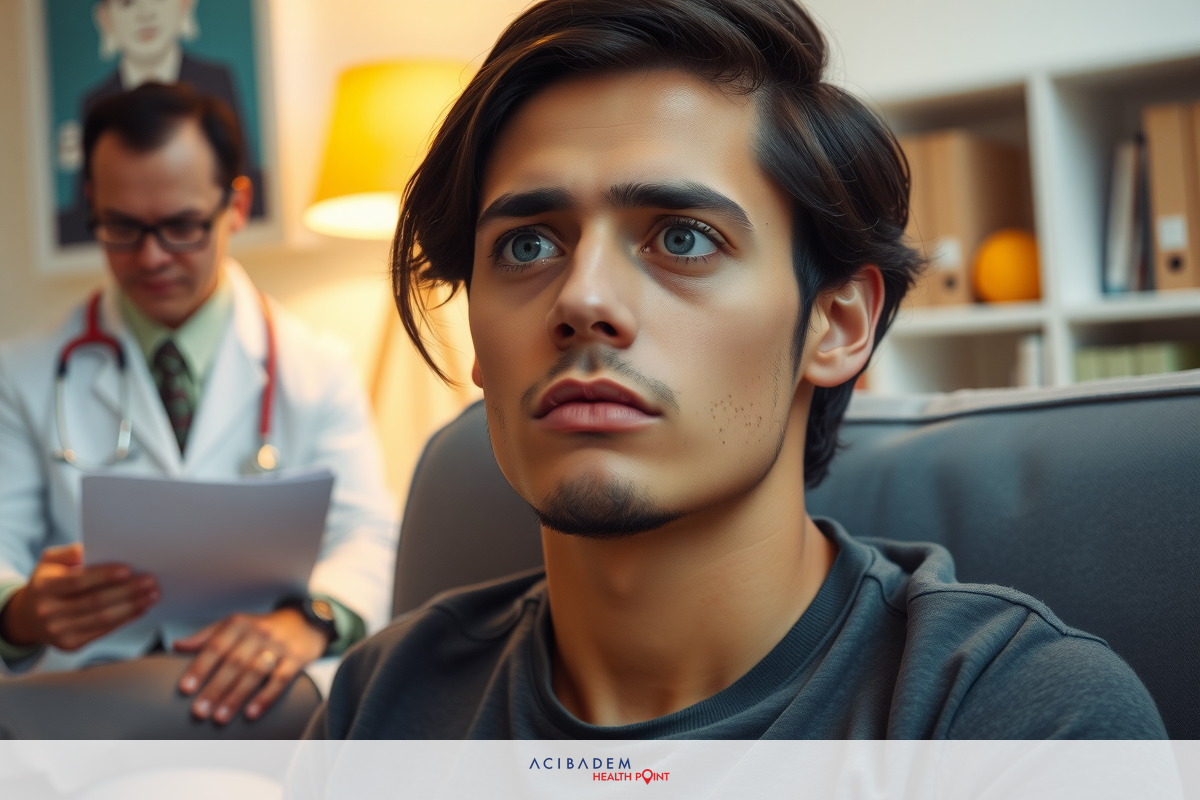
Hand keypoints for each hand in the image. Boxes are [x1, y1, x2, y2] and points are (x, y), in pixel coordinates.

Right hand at [0, 544, 158, 649]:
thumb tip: (95, 548)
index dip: (103, 576)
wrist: (27, 616)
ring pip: (103, 619)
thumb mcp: (50, 561)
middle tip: (151, 581)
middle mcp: (48, 611)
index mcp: (44, 586)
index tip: (128, 569)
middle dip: (127, 591)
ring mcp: (59, 631)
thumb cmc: (47, 581)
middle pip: (95, 601)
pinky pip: (103, 631)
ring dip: (132, 606)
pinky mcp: (71, 645)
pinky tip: (141, 608)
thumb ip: (70, 553)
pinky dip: (125, 619)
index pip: (77, 581)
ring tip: (152, 595)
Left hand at [173, 608, 329, 723]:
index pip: (216, 645)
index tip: (184, 688)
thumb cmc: (261, 629)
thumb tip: (176, 646)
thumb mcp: (235, 625)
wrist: (304, 622)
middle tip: (198, 712)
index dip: (200, 667)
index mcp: (239, 624)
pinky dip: (265, 697)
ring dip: (236, 696)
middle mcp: (259, 633)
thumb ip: (207, 636)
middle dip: (215, 688)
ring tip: (219, 718)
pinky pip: (280, 680)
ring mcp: (279, 646)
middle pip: (234, 662)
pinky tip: (251, 714)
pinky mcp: (297, 659)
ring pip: (255, 673)